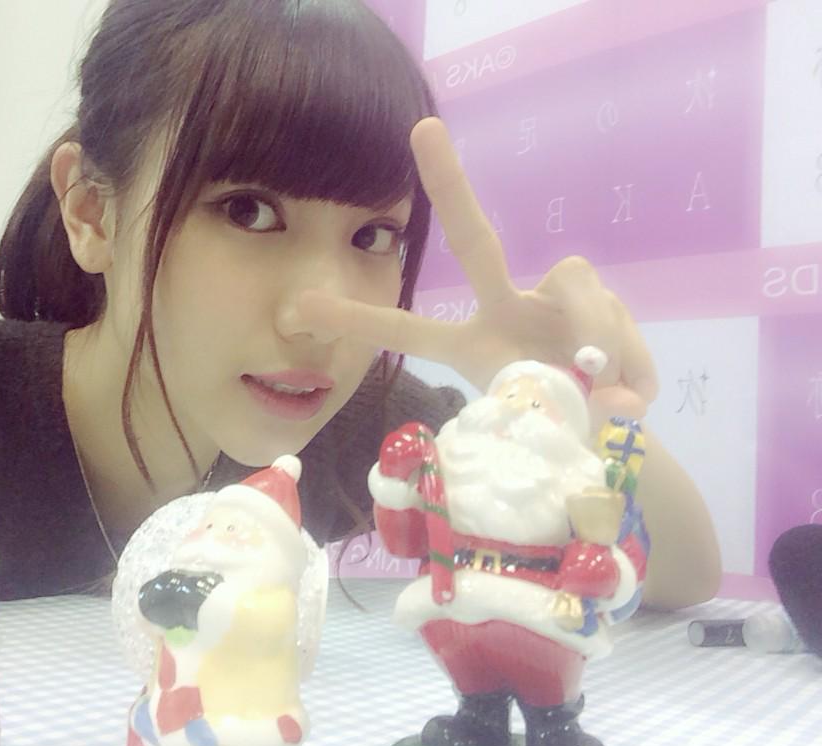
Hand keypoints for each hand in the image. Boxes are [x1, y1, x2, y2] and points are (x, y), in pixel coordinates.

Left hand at [298, 117, 657, 420]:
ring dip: (599, 340)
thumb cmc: (556, 425)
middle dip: (450, 186)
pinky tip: (630, 391)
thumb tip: (614, 394)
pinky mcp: (600, 299)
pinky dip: (631, 358)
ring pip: (580, 293)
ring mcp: (554, 299)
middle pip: (476, 242)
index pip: (407, 331)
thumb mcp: (543, 425)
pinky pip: (614, 314)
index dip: (357, 319)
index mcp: (470, 344)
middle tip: (422, 131)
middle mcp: (506, 307)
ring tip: (609, 395)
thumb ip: (563, 410)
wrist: (609, 427)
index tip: (302, 301)